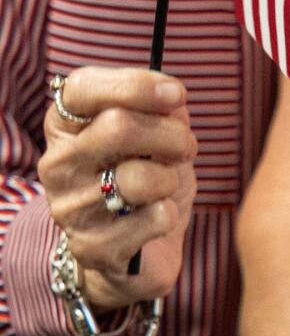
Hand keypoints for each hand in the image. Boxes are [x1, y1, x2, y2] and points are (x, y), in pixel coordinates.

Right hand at [39, 67, 196, 307]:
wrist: (140, 250)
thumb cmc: (146, 182)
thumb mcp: (157, 138)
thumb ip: (162, 111)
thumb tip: (172, 97)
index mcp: (65, 127)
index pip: (82, 88)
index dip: (136, 85)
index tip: (177, 94)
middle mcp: (57, 163)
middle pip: (118, 127)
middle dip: (171, 135)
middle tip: (186, 147)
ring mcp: (70, 208)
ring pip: (138, 177)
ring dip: (170, 179)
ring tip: (167, 186)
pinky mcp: (92, 247)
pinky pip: (152, 219)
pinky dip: (169, 216)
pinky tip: (158, 218)